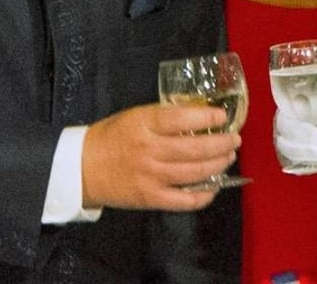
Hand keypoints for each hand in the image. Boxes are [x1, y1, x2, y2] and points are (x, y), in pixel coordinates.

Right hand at [81, 103, 240, 210]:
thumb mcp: (136, 116)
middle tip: (234, 139)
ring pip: (195, 173)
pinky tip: (214, 186)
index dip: (207, 118)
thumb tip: (201, 116)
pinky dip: (204, 194)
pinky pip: (185, 200)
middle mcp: (149, 151)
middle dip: (222, 144)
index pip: (182, 119)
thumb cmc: (112, 137)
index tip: (222, 117)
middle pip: (195, 148)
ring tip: (228, 157)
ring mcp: (151, 177)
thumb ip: (165, 117)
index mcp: (144, 125)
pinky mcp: (150, 199)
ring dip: (218, 165)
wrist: (82, 168)